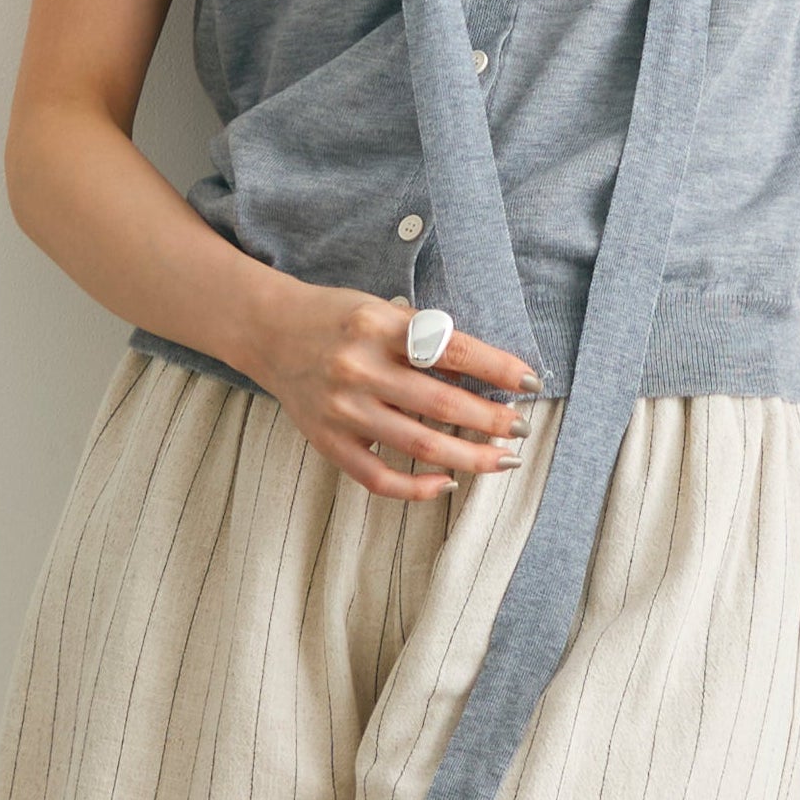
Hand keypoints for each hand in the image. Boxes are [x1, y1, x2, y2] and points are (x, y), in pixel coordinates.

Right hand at [241, 282, 537, 499]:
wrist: (268, 330)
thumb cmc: (337, 319)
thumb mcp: (383, 312)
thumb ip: (427, 339)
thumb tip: (489, 374)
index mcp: (379, 326)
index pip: (453, 349)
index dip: (498, 368)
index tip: (531, 382)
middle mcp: (359, 368)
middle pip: (441, 403)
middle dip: (491, 419)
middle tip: (520, 428)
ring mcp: (342, 409)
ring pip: (418, 445)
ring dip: (469, 457)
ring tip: (501, 459)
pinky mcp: (327, 440)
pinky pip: (377, 477)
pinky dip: (416, 487)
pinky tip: (446, 483)